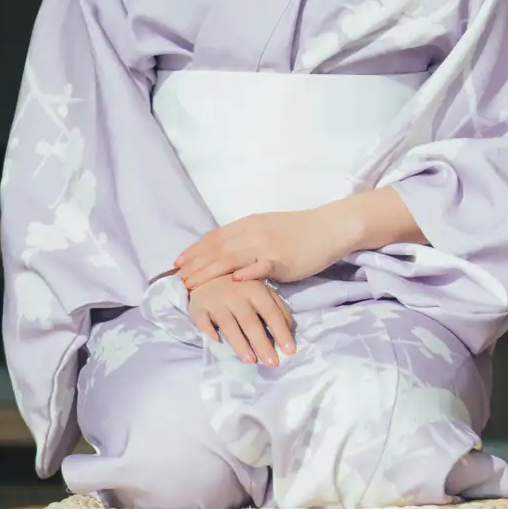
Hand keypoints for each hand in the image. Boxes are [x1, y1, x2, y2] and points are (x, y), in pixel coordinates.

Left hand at [175, 187, 422, 291]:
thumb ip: (248, 240)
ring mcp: (267, 245)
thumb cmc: (299, 232)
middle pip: (217, 248)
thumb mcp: (268, 230)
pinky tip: (231, 281)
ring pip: (231, 258)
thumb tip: (229, 254)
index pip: (214, 237)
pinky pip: (260, 266)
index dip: (195, 250)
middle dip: (195, 264)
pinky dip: (245, 273)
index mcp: (248, 225)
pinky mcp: (282, 258)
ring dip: (209, 271)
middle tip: (178, 278)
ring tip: (193, 283)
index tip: (178, 263)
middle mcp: (253, 232)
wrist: (329, 228)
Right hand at [187, 276, 296, 366]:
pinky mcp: (199, 307)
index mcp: (255, 289)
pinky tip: (218, 342)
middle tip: (272, 363)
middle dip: (262, 344)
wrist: (205, 274)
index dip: (281, 332)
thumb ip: (277, 306)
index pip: (271, 313)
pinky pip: (203, 323)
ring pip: (229, 326)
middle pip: (251, 323)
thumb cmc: (239, 286)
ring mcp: (216, 301)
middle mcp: (236, 295)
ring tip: (251, 361)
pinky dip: (210, 332)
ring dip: (240, 345)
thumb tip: (290, 328)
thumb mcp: (262, 289)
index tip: (290, 351)